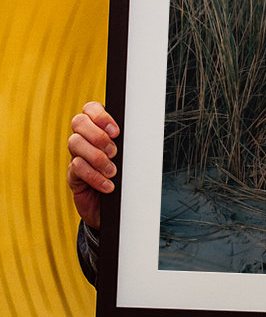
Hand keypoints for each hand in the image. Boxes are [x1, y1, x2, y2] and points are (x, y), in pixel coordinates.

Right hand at [67, 102, 119, 228]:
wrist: (116, 208)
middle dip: (98, 135)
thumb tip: (140, 132)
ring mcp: (76, 156)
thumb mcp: (129, 157)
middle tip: (114, 152)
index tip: (116, 131)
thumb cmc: (125, 177)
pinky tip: (108, 185)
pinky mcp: (73, 175)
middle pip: (78, 122)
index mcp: (98, 129)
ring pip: (75, 143)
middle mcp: (84, 139)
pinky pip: (77, 167)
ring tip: (112, 171)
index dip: (100, 115)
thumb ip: (129, 143)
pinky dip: (94, 176)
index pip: (90, 108)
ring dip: (97, 157)